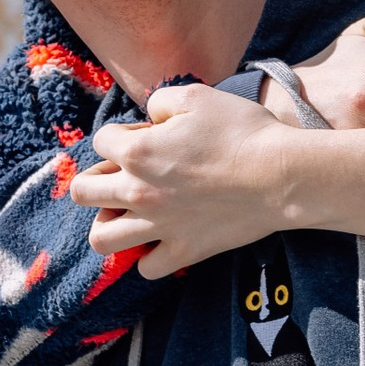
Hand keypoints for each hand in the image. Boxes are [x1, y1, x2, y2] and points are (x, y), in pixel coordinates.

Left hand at [78, 80, 293, 280]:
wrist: (281, 176)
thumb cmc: (242, 131)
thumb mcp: (196, 97)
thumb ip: (160, 102)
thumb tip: (149, 118)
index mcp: (137, 152)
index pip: (101, 142)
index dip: (123, 136)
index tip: (148, 137)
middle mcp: (138, 192)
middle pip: (83, 192)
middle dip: (98, 179)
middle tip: (125, 176)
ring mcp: (159, 227)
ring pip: (102, 239)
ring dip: (108, 224)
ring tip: (128, 214)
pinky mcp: (184, 251)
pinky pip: (147, 268)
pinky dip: (148, 256)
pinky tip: (162, 239)